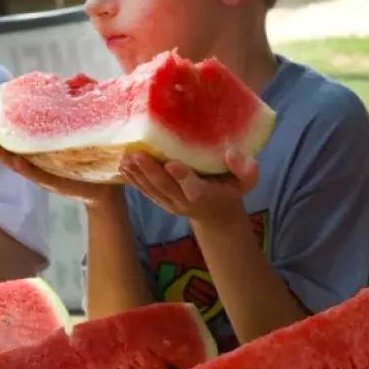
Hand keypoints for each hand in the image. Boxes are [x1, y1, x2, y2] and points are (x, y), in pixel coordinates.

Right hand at [0, 108, 118, 206]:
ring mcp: (43, 171)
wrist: (105, 187)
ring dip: (1, 153)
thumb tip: (76, 77)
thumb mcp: (83, 125)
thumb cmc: (92, 154)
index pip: (15, 130)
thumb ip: (78, 103)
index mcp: (38, 144)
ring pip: (15, 162)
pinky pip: (38, 175)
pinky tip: (17, 161)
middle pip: (8, 146)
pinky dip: (27, 169)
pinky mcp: (54, 182)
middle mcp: (36, 158)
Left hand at [119, 149, 256, 224]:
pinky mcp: (161, 201)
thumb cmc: (231, 191)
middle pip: (166, 187)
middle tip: (137, 155)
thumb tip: (232, 153)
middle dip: (151, 172)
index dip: (183, 176)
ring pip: (152, 190)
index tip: (171, 163)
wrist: (217, 215)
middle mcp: (185, 201)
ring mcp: (170, 203)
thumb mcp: (246, 183)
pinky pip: (145, 191)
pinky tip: (123, 166)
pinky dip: (133, 180)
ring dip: (138, 175)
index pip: (194, 187)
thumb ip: (246, 170)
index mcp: (206, 195)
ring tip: (125, 159)